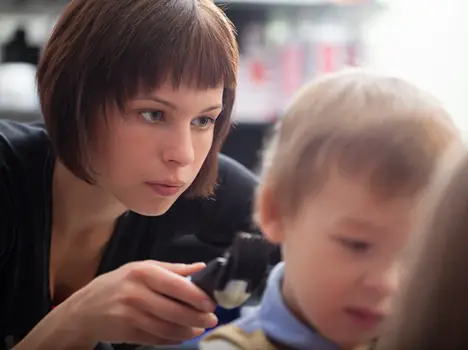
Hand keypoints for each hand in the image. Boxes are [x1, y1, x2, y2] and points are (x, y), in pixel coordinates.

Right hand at [59, 261, 217, 346]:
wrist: (84, 309)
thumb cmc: (118, 284)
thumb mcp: (142, 268)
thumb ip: (172, 268)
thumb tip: (200, 267)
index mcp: (143, 273)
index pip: (176, 285)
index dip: (196, 296)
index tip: (211, 302)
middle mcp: (136, 294)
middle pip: (174, 310)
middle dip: (197, 317)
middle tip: (212, 319)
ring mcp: (130, 316)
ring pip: (167, 327)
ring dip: (188, 330)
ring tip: (201, 328)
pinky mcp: (127, 333)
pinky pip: (156, 338)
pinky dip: (173, 338)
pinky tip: (183, 335)